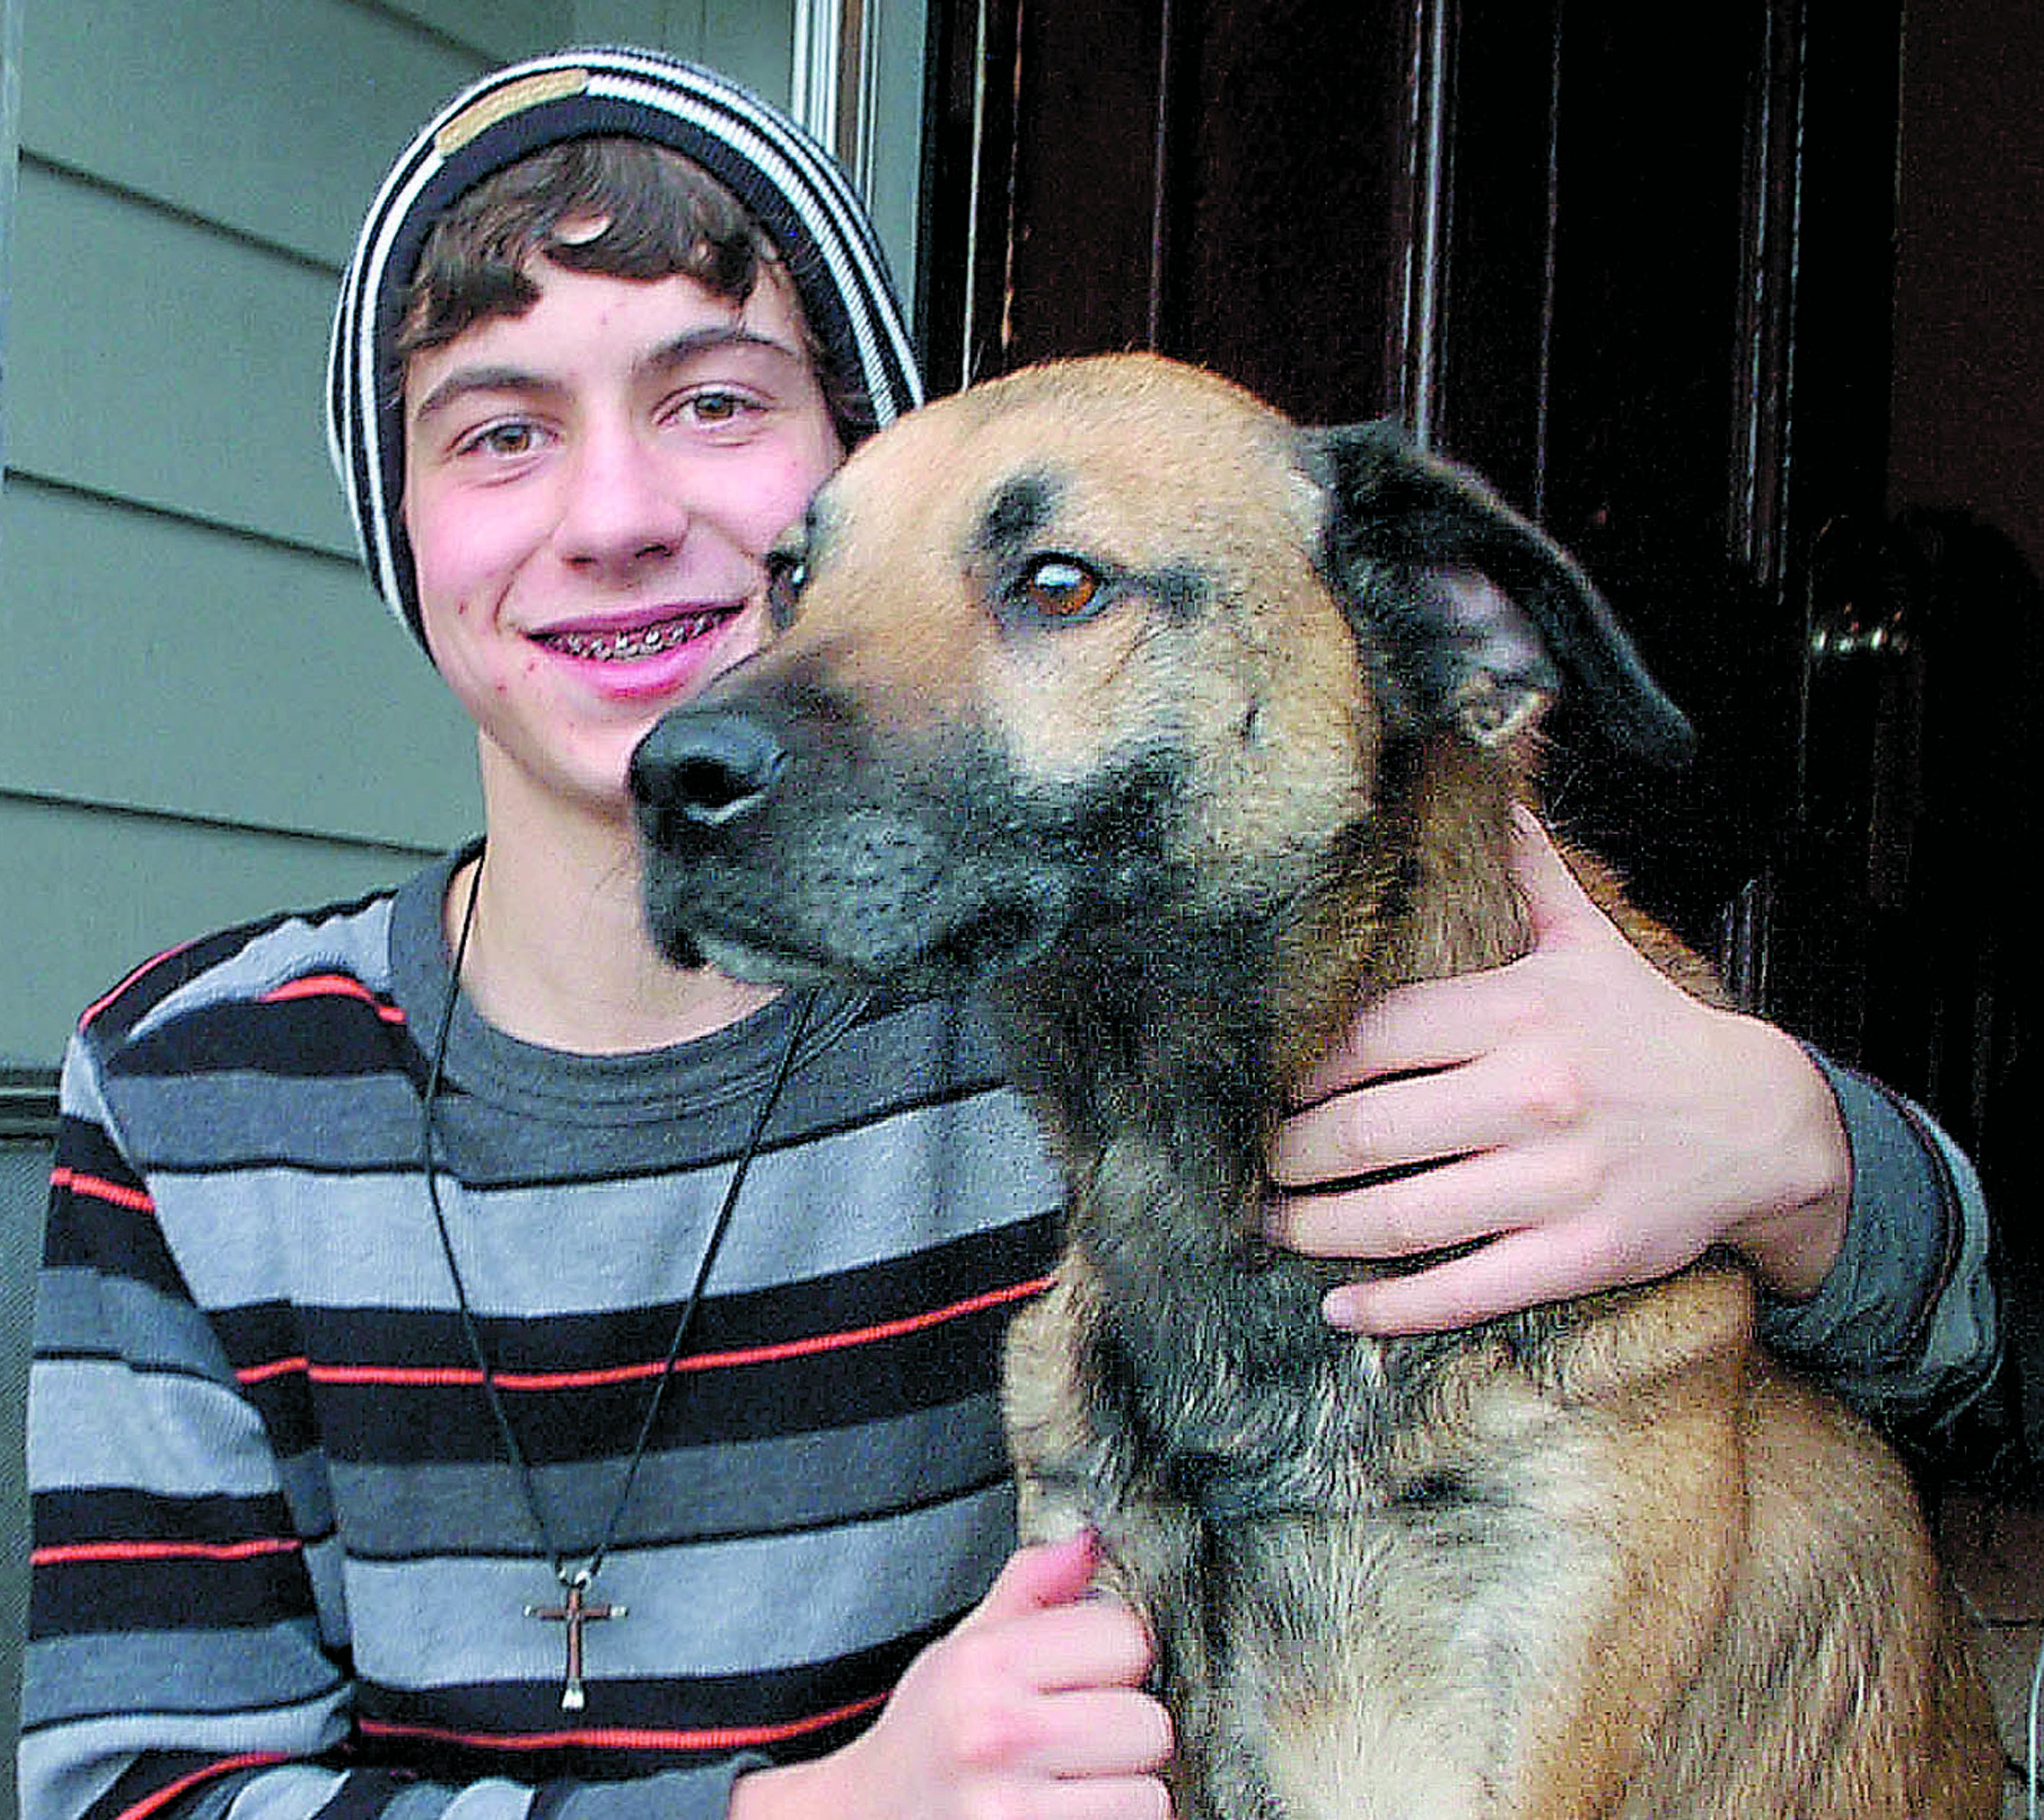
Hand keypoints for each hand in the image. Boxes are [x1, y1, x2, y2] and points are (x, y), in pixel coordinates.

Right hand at [731, 1532, 1172, 1819]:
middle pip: (1146, 1724)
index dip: (1113, 1657)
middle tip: (1077, 1742)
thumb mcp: (963, 1649)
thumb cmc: (926, 1736)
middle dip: (1122, 1734)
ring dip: (1120, 1794)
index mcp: (984, 1664)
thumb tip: (1087, 1542)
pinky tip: (1066, 1814)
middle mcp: (996, 1733)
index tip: (1086, 1675)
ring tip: (1071, 1787)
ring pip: (1148, 1796)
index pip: (1124, 1638)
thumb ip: (1028, 1590)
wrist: (864, 1819)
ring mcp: (1010, 1810)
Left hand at [1265, 808, 1851, 1333]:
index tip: (1267, 1088)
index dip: (1302, 1070)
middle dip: (1292, 1154)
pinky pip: (1465, 1289)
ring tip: (1275, 1225)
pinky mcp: (1579, 1254)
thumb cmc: (1646, 1031)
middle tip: (1258, 1164)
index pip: (1371, 1039)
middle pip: (1367, 1129)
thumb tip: (1489, 792)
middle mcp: (1530, 1095)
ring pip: (1401, 1214)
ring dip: (1319, 1228)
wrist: (1759, 1124)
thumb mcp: (1589, 942)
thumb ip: (1528, 873)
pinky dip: (1392, 1308)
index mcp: (1517, 1013)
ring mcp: (1555, 1182)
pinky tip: (1340, 1308)